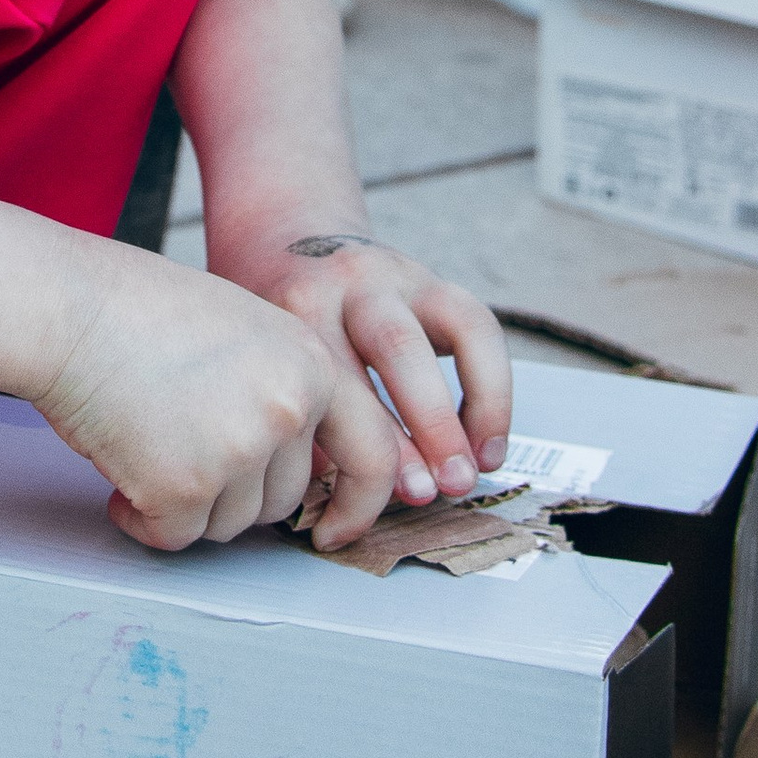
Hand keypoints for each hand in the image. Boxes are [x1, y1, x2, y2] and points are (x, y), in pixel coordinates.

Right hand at [34, 245, 409, 554]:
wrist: (67, 307)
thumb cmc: (138, 312)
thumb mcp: (246, 330)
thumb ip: (284, 388)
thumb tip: (296, 462)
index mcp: (311, 363)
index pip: (372, 455)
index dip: (359, 505)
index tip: (335, 531)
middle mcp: (289, 408)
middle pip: (282, 500)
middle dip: (232, 491)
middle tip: (179, 444)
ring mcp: (241, 449)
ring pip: (230, 525)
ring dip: (188, 503)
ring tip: (145, 440)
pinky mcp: (187, 486)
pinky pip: (175, 537)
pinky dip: (143, 518)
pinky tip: (119, 470)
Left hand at [212, 229, 512, 524]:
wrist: (284, 237)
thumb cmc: (272, 319)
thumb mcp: (264, 356)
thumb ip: (298, 415)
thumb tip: (339, 506)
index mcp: (298, 306)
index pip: (334, 385)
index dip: (354, 457)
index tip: (355, 520)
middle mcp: (351, 283)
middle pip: (395, 345)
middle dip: (428, 424)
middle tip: (444, 488)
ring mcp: (399, 276)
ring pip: (456, 326)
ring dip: (476, 405)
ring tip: (479, 467)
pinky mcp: (435, 281)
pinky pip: (480, 327)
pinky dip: (494, 387)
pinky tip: (488, 441)